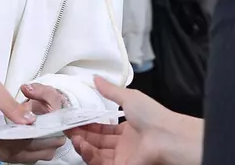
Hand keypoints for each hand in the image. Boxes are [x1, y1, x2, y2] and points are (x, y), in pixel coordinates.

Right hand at [0, 71, 64, 163]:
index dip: (25, 142)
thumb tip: (30, 121)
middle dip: (32, 152)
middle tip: (53, 145)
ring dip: (26, 154)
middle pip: (6, 154)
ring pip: (4, 156)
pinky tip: (31, 147)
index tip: (45, 137)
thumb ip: (11, 107)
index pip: (3, 143)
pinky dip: (16, 152)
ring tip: (48, 148)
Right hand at [67, 76, 201, 164]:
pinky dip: (88, 155)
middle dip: (81, 135)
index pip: (102, 129)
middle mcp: (124, 145)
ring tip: (73, 136)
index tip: (75, 119)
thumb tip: (96, 78)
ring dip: (82, 145)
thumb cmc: (153, 116)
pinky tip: (81, 144)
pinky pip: (99, 163)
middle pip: (97, 142)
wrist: (166, 136)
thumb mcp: (129, 97)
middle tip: (68, 127)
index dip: (88, 125)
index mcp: (128, 129)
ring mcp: (122, 157)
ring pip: (95, 154)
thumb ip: (110, 91)